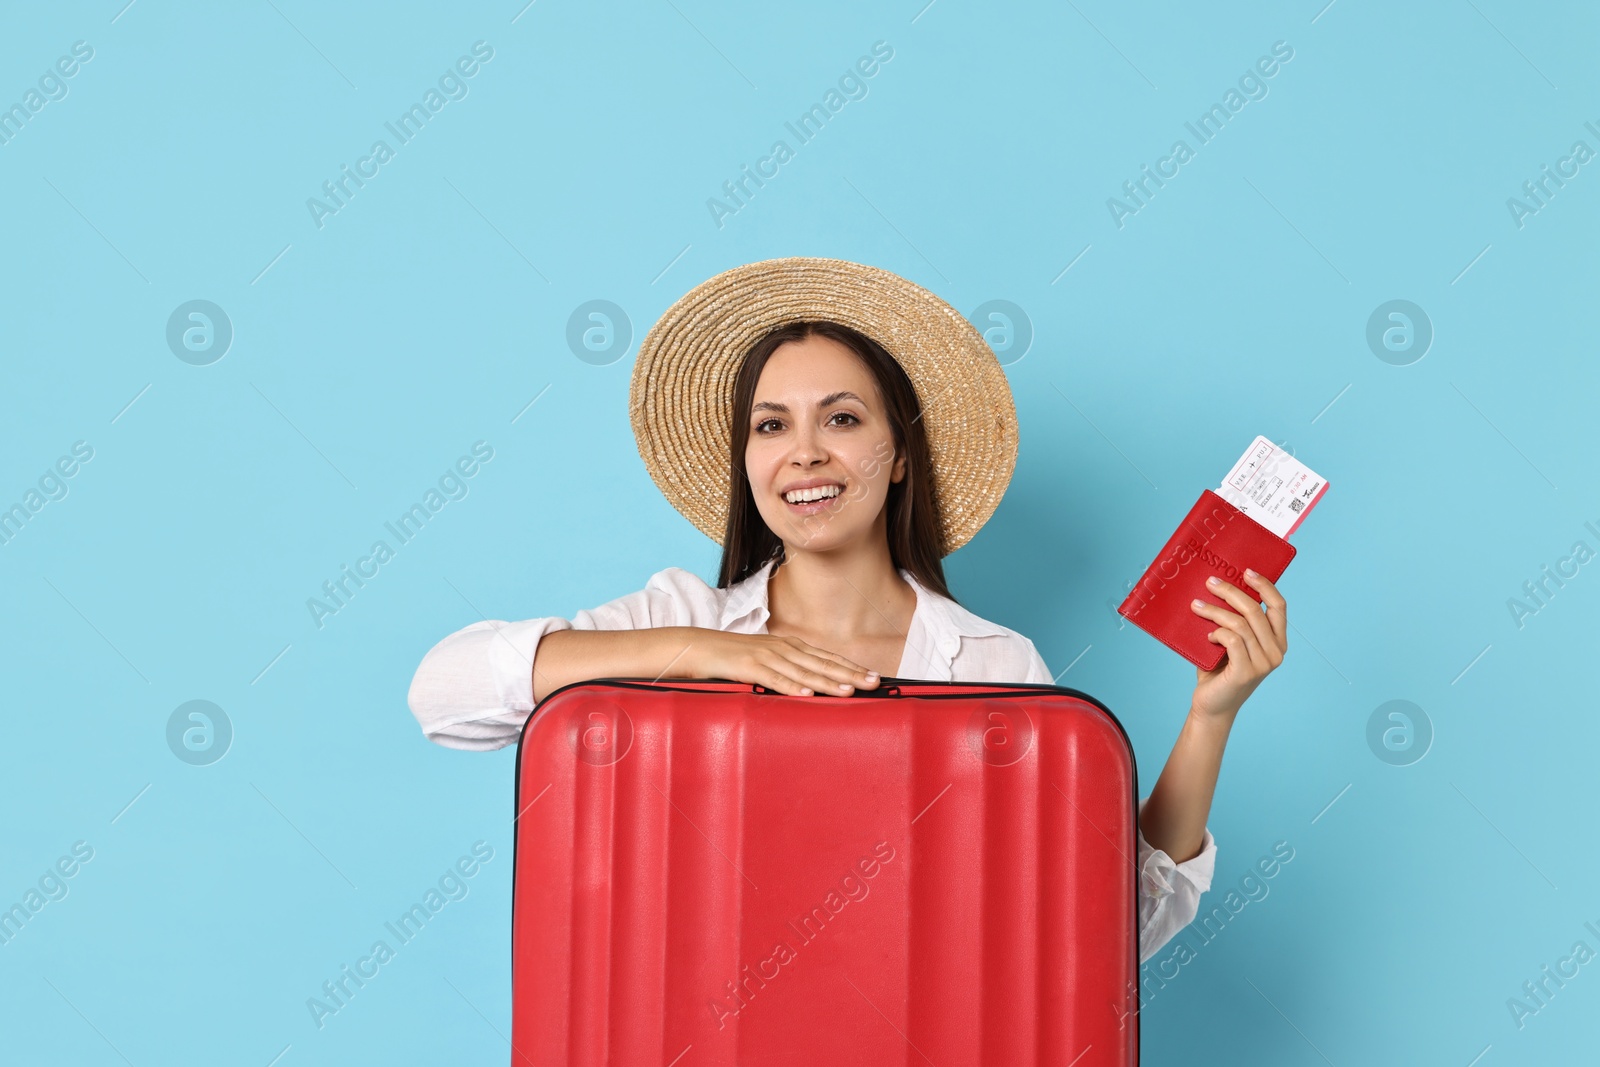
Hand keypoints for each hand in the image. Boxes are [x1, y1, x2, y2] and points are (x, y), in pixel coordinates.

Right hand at [685, 630, 880, 696]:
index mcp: (790, 647)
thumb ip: (789, 671)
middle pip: (822, 663)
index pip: (827, 658)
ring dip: (827, 682)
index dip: (851, 667)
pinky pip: (774, 679)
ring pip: (803, 672)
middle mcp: (784, 649)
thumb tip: (811, 688)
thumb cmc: (735, 657)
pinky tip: (807, 695)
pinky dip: (792, 687)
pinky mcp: (750, 667)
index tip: (874, 676)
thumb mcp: (767, 661)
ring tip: (849, 691)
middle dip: (850, 673)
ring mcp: (767, 657)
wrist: (700, 646)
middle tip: (874, 682)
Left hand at [1187, 569, 1287, 722]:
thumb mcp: (1230, 641)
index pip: (1279, 607)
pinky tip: (1207, 637)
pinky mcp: (1247, 672)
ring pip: (1240, 624)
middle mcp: (1276, 652)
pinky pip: (1232, 640)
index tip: (1246, 571)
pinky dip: (1217, 633)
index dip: (1265, 586)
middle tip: (1210, 582)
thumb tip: (1218, 586)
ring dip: (1215, 611)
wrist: (1211, 705)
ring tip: (1196, 606)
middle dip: (1231, 592)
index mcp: (1277, 641)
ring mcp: (1264, 663)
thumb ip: (1233, 620)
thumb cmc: (1218, 670)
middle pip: (1256, 610)